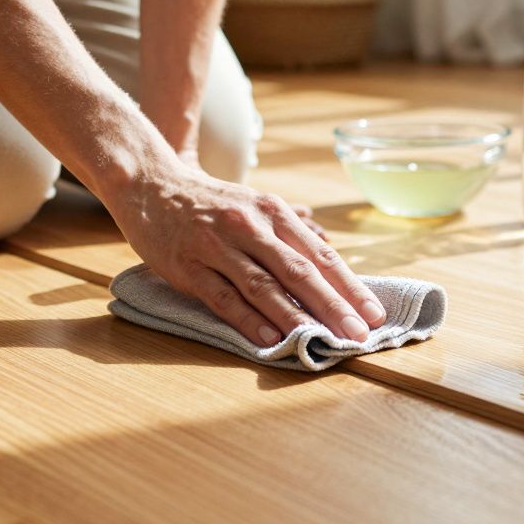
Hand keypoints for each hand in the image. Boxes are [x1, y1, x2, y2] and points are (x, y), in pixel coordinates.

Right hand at [111, 163, 385, 346]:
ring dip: (295, 317)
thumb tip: (327, 244)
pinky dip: (247, 320)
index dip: (349, 286)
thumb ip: (291, 226)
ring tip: (321, 341)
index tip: (374, 314)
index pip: (319, 255)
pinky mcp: (188, 266)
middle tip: (359, 334)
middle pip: (298, 271)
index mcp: (272, 212)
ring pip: (263, 286)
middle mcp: (249, 226)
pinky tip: (268, 340)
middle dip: (333, 305)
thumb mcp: (254, 203)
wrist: (150, 183)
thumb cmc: (209, 201)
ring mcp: (217, 246)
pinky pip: (222, 297)